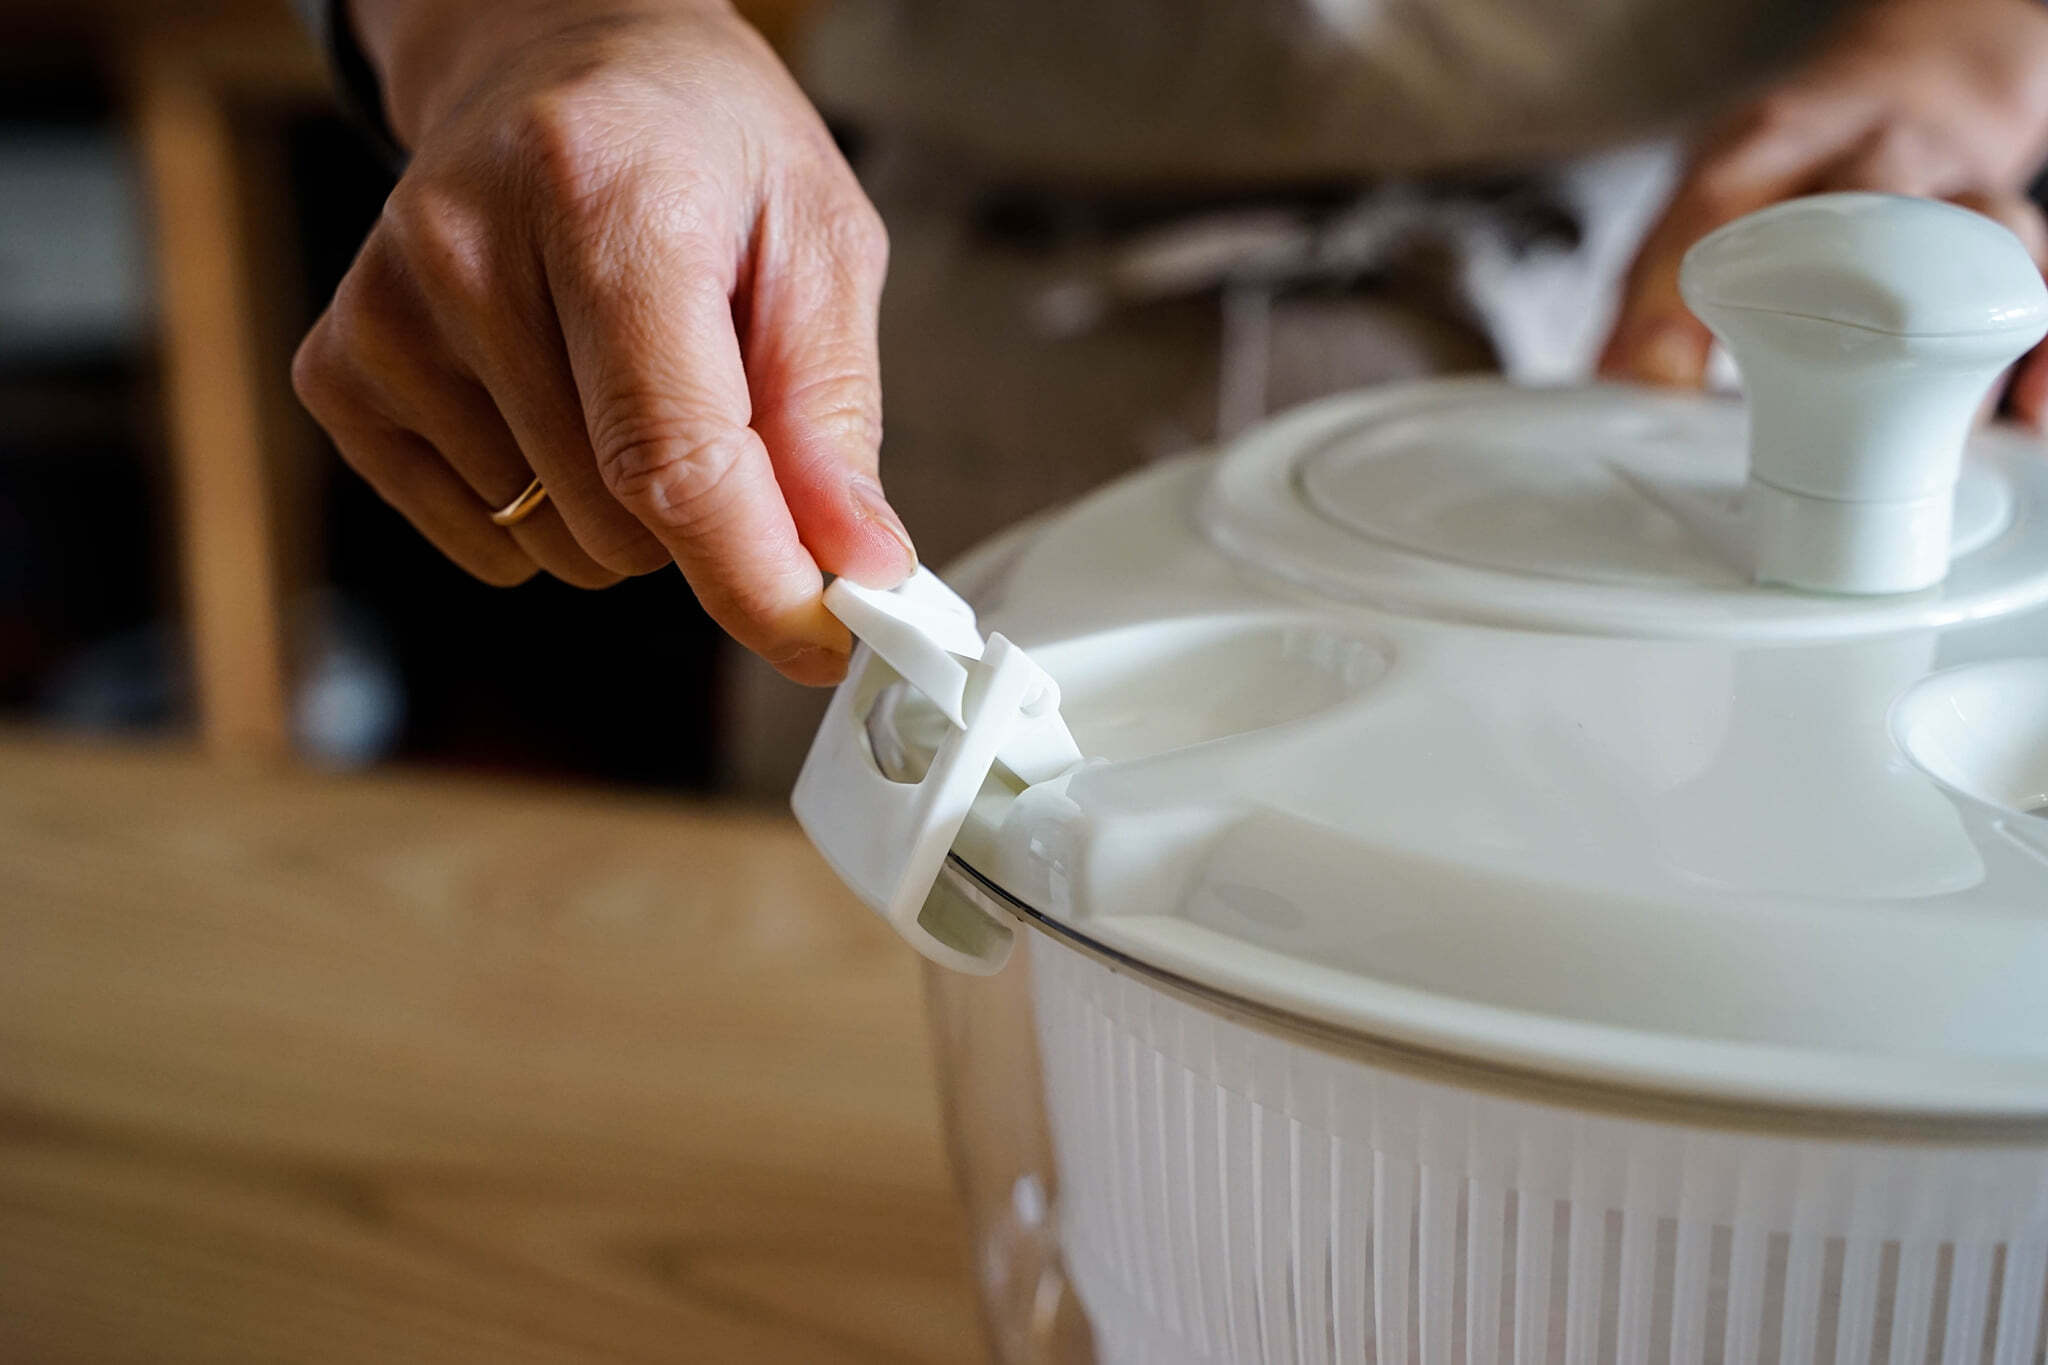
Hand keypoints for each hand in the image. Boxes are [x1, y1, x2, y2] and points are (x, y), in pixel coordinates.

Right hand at [292, 0, 911, 684]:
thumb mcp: (819, 246)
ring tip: (627, 370)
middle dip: (709, 516)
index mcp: (606, 195)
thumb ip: (832, 419)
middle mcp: (468, 248)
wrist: (556, 65)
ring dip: (625, 507)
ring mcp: (386, 313)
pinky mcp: (339, 368)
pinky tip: (554, 397)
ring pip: (555, 544)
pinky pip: (482, 539)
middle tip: (723, 400)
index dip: (755, 578)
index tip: (824, 642)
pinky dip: (546, 510)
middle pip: (619, 520)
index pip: (673, 456)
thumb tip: (857, 573)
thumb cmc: (700, 151)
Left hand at [1601, 0, 2047, 424]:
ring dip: (1950, 334)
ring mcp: (1951, 188)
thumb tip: (1618, 390)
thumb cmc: (1794, 171)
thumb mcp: (1699, 206)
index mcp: (1770, 146)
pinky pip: (2041, 287)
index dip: (1677, 298)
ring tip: (1927, 425)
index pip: (1718, 202)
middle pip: (1867, 205)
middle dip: (1841, 298)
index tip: (1657, 379)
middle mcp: (1870, 155)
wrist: (1907, 95)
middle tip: (1813, 391)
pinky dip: (2038, 351)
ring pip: (1978, 236)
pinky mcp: (2006, 236)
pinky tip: (2024, 411)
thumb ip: (1648, 302)